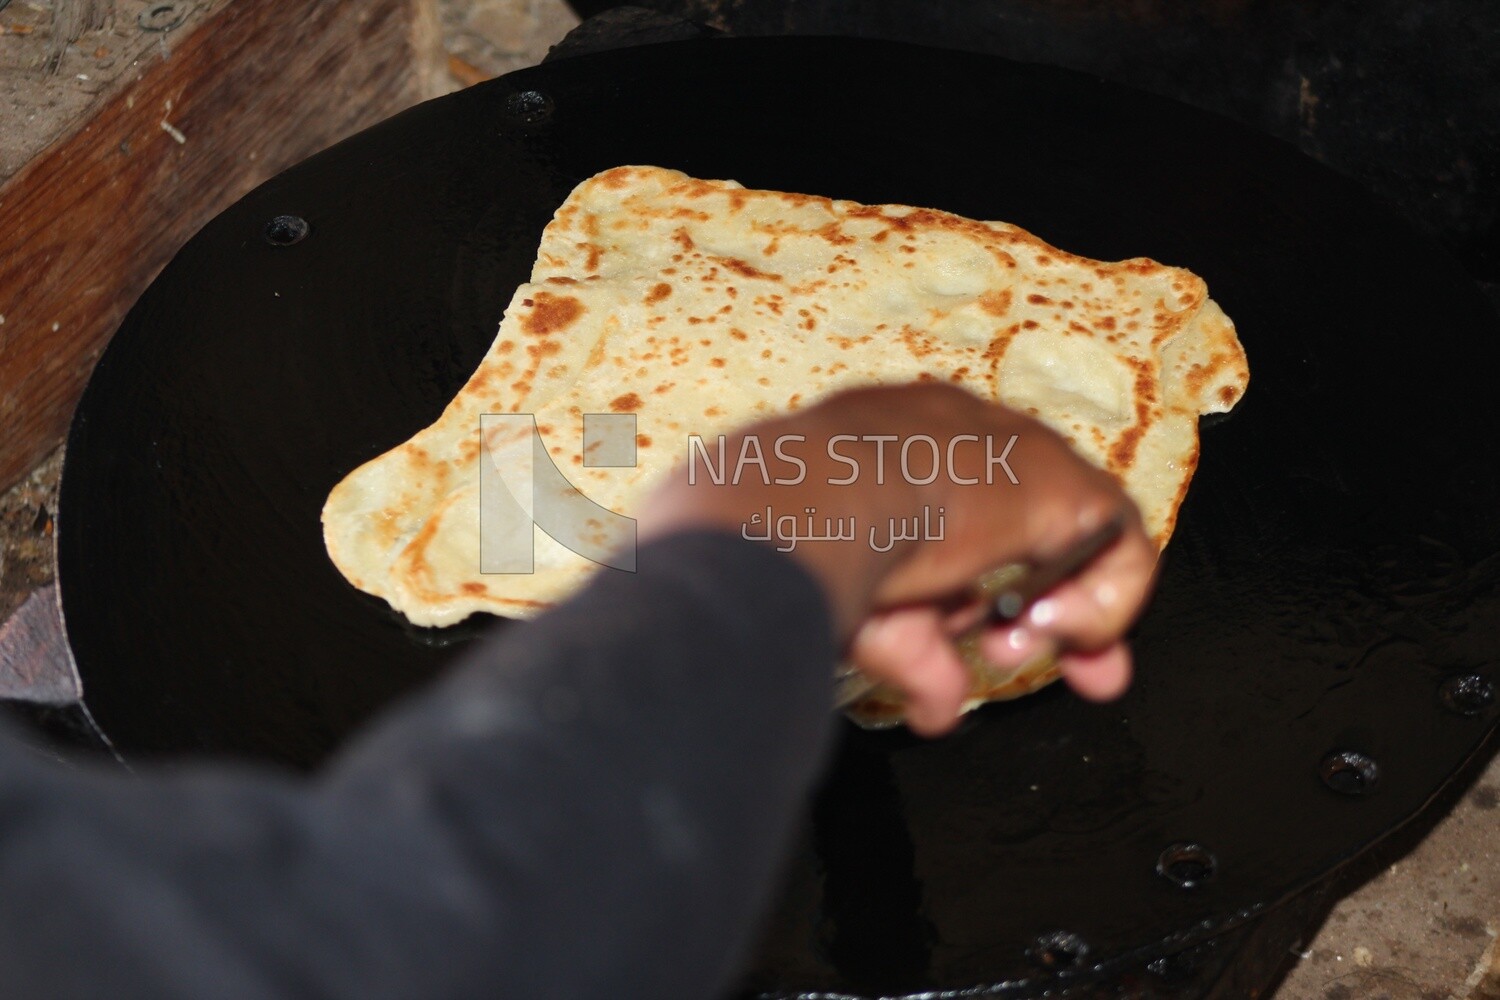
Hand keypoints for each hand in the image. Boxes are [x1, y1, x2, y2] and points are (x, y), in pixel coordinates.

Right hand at [639, 384, 1157, 734]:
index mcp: (893, 442)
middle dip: (1040, 600)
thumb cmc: (804, 541)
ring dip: (1065, 608)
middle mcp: (958, 434)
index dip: (978, 586)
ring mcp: (1012, 450)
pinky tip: (1062, 633)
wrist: (807, 503)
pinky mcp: (1061, 482)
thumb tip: (937, 710)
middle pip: (1025, 521)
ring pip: (1074, 532)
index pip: (961, 512)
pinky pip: (1118, 543)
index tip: (982, 638)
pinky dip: (1104, 602)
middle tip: (1023, 654)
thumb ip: (914, 657)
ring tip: (1031, 648)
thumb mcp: (862, 611)